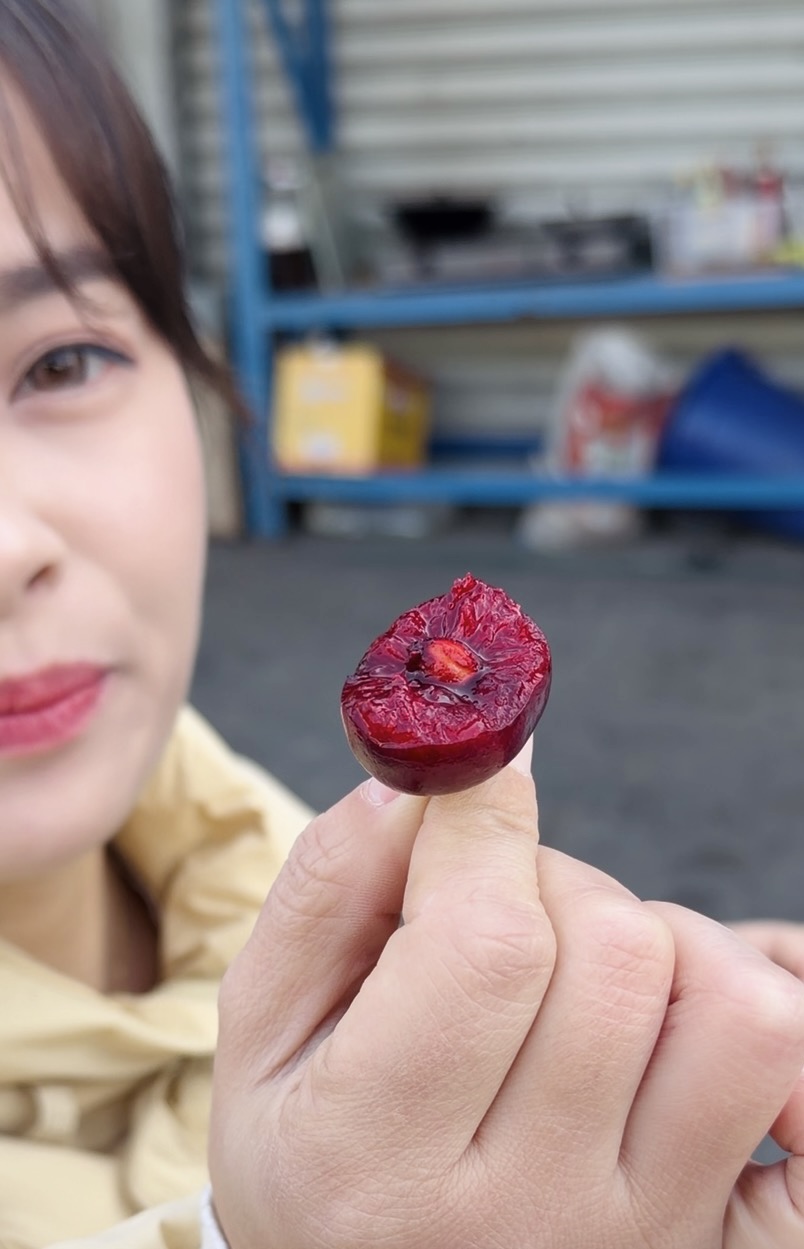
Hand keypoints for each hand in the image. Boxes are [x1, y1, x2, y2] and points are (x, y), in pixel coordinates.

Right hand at [209, 750, 803, 1248]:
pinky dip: (763, 1014)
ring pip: (728, 1006)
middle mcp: (525, 1215)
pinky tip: (686, 1020)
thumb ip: (326, 888)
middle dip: (555, 882)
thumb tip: (428, 781)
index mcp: (378, 1160)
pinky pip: (800, 1089)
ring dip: (662, 943)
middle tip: (501, 911)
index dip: (490, 824)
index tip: (477, 775)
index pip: (489, 944)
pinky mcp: (715, 1242)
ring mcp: (638, 1235)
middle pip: (614, 954)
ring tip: (586, 974)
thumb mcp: (260, 1031)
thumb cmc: (309, 1154)